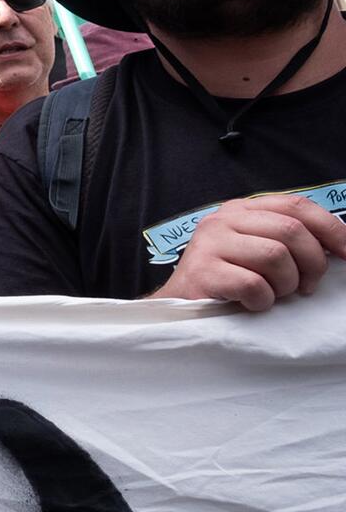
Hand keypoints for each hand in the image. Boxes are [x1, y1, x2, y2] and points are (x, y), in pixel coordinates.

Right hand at [150, 195, 345, 309]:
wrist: (181, 305)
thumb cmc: (229, 279)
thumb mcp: (257, 248)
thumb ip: (287, 238)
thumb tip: (339, 247)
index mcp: (242, 209)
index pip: (296, 205)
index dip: (331, 229)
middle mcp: (223, 219)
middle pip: (290, 231)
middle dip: (311, 264)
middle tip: (306, 287)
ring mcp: (210, 244)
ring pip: (275, 256)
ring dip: (285, 284)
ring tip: (274, 294)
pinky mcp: (202, 271)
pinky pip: (254, 284)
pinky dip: (262, 300)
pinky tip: (252, 303)